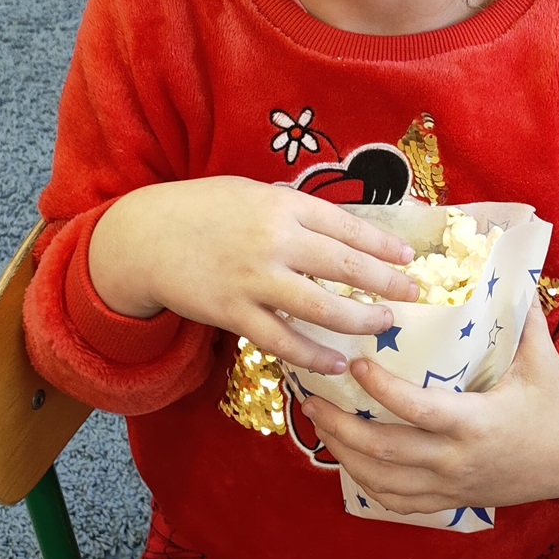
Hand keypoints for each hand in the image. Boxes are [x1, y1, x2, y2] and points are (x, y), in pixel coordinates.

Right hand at [87, 176, 419, 372]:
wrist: (145, 237)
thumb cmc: (202, 210)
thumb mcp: (252, 195)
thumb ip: (292, 212)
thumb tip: (339, 231)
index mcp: (281, 205)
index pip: (346, 226)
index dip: (381, 244)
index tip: (408, 257)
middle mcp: (273, 240)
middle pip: (344, 266)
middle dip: (386, 282)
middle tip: (412, 294)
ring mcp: (254, 279)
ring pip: (321, 307)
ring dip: (359, 320)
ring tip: (384, 324)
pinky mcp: (233, 313)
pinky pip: (283, 340)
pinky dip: (314, 355)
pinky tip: (336, 363)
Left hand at [303, 298, 558, 511]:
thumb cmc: (553, 404)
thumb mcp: (542, 360)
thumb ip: (522, 317)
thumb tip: (508, 269)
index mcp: (476, 423)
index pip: (418, 409)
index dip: (382, 389)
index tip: (355, 363)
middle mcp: (456, 460)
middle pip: (384, 450)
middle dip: (340, 425)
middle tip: (311, 396)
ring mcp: (448, 485)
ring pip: (380, 479)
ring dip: (342, 452)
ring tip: (318, 422)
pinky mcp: (446, 500)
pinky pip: (395, 500)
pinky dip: (363, 480)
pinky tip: (344, 456)